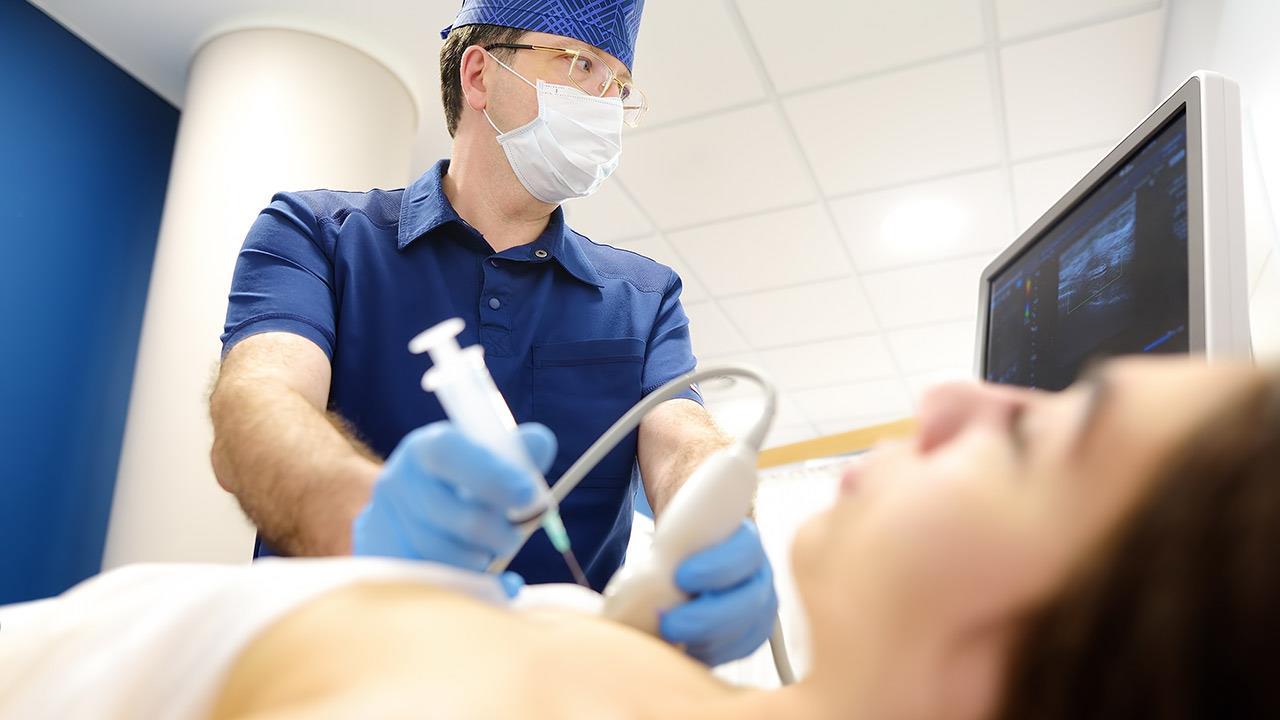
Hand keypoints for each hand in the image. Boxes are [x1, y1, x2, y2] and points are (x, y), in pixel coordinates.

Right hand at [352, 421, 556, 592]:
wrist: (400, 515)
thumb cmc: (458, 484)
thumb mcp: (486, 459)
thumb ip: (518, 453)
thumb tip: (541, 443)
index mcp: (425, 448)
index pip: (451, 453)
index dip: (493, 475)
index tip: (529, 495)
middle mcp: (399, 482)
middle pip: (458, 517)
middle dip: (500, 533)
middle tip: (515, 537)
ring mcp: (387, 525)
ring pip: (446, 556)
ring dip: (481, 559)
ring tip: (492, 551)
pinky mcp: (387, 564)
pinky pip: (434, 585)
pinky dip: (472, 587)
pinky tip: (499, 585)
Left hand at [659, 520, 778, 665]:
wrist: (685, 569)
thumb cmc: (677, 550)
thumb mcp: (676, 538)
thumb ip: (675, 547)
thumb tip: (652, 573)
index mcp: (745, 541)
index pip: (744, 552)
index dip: (716, 567)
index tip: (680, 577)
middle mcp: (759, 574)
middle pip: (750, 601)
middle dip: (707, 617)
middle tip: (669, 623)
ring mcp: (762, 606)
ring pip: (747, 631)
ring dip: (707, 640)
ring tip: (671, 638)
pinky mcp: (753, 633)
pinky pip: (741, 650)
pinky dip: (712, 654)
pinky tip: (686, 650)